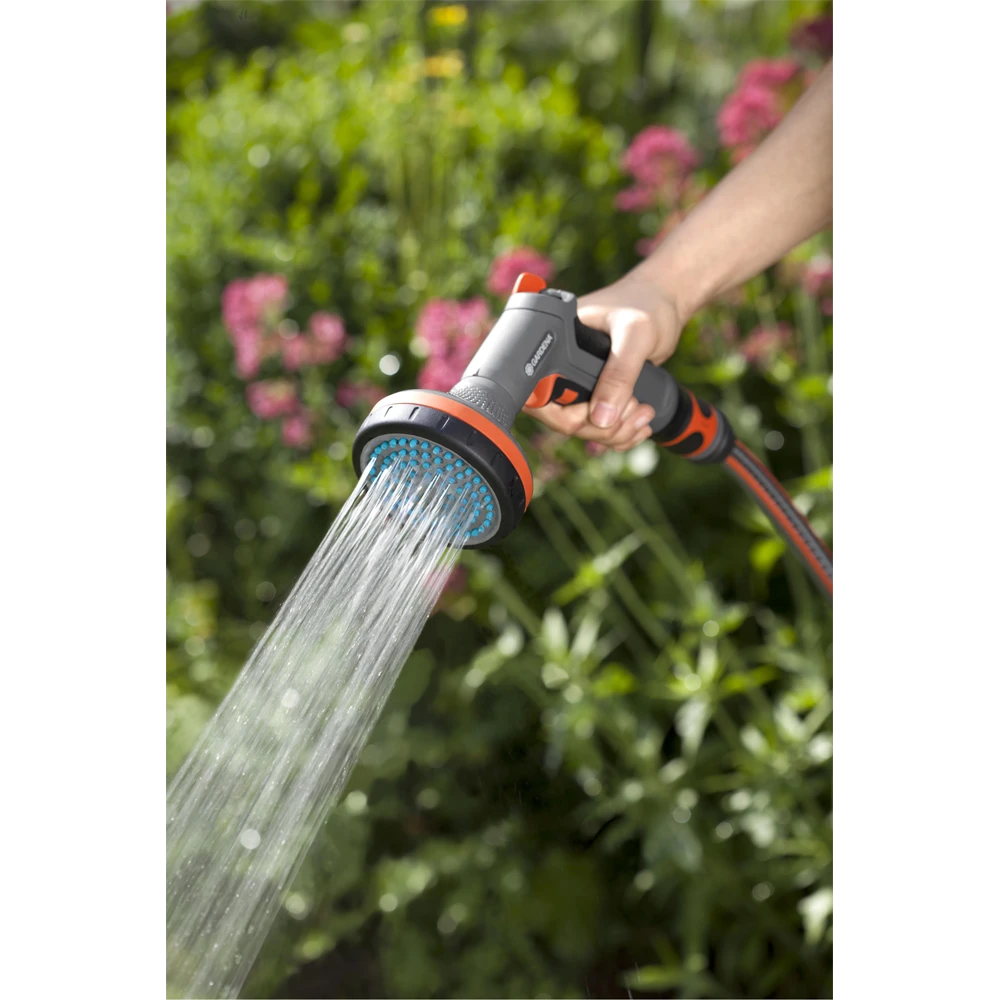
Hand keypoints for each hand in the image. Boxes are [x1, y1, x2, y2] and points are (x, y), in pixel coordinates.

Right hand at [524, 271, 682, 451]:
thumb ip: (619, 374)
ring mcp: (577, 380)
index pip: (539, 395)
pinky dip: (619, 434)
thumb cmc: (647, 304)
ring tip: (643, 414)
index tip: (604, 411)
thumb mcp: (635, 335)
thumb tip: (601, 417)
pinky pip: (597, 425)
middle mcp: (559, 364)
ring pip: (581, 427)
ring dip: (614, 433)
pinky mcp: (596, 391)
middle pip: (561, 419)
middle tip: (635, 409)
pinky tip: (639, 423)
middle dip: (599, 427)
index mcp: (553, 343)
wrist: (665, 302)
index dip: (567, 415)